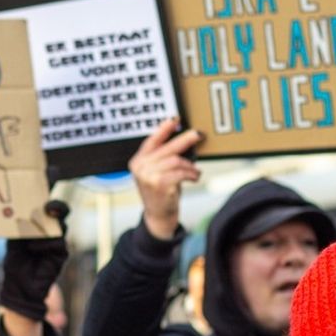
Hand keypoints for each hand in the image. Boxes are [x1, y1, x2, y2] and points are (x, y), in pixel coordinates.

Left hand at [0, 200, 69, 320]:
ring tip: (32, 233)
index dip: (49, 192)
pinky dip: (45, 243)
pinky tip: (34, 248)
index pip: (46, 205)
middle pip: (60, 211)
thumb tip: (16, 208)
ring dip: (47, 226)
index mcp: (38, 223)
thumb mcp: (13, 240)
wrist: (20, 286)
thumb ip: (18, 225)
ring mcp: (57, 241)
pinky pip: (58, 242)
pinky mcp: (61, 253)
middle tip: (48, 206)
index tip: (48, 180)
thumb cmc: (16, 263)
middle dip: (56, 205)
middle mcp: (50, 230)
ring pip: (61, 225)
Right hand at [129, 117, 202, 239]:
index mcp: (138, 161)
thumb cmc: (160, 192)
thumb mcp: (155, 173)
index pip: (152, 140)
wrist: (158, 215)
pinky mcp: (160, 184)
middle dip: (185, 140)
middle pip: (168, 148)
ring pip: (176, 161)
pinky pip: (181, 172)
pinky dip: (191, 174)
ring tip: (195, 171)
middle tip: (197, 135)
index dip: (164, 129)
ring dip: (190, 166)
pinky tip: (194, 177)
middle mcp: (141, 167)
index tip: (175, 120)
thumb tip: (183, 139)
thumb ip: (162, 158)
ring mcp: (149, 176)